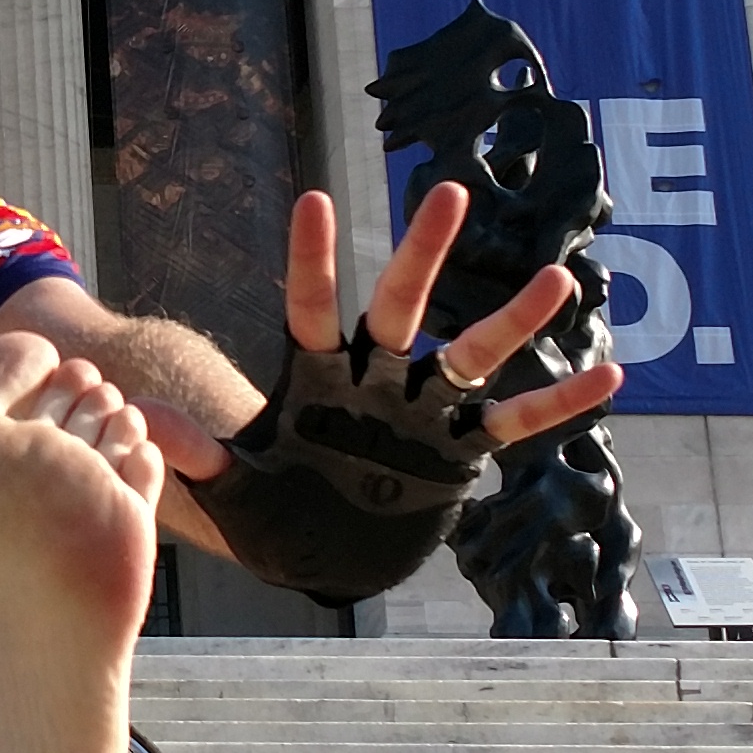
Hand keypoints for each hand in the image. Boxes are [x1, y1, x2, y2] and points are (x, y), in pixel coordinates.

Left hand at [145, 186, 621, 479]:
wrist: (322, 560)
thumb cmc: (275, 522)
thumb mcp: (236, 497)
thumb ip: (199, 458)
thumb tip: (142, 420)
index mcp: (316, 380)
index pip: (311, 308)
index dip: (312, 259)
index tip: (312, 198)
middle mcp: (377, 380)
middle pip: (402, 306)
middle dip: (424, 253)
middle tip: (447, 192)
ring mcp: (424, 413)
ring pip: (474, 355)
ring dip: (514, 318)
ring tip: (558, 280)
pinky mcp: (461, 452)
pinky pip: (517, 424)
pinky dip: (560, 405)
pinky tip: (611, 378)